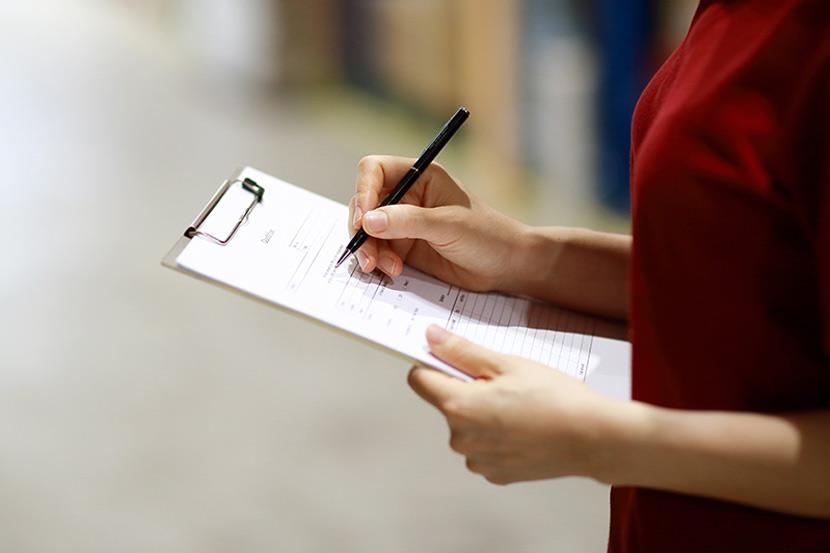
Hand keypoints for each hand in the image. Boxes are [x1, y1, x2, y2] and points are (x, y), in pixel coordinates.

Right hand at [348, 155, 528, 290]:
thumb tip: (369, 221)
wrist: (506, 266)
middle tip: (368, 254)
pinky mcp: (404, 248)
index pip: (375, 170)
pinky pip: (378, 252)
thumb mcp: (448, 225)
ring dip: (369, 250)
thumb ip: (408, 222)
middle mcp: (407, 196)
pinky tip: (392, 272)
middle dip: (361, 229)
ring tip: (386, 269)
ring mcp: (403, 223)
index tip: (364, 218)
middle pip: (364, 203)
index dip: (364, 190)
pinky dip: (377, 263)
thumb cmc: (487, 235)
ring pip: (367, 231)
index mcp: (420, 176)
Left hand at [408, 325, 618, 484]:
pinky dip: (497, 437)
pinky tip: (524, 427)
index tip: (454, 358)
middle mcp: (461, 438)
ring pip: (466, 427)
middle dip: (467, 390)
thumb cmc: (555, 398)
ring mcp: (478, 460)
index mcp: (459, 407)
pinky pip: (484, 447)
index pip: (419, 380)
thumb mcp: (506, 363)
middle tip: (504, 382)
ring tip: (520, 406)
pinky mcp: (495, 474)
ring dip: (482, 414)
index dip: (434, 364)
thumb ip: (462, 351)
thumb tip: (431, 337)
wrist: (593, 438)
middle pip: (447, 403)